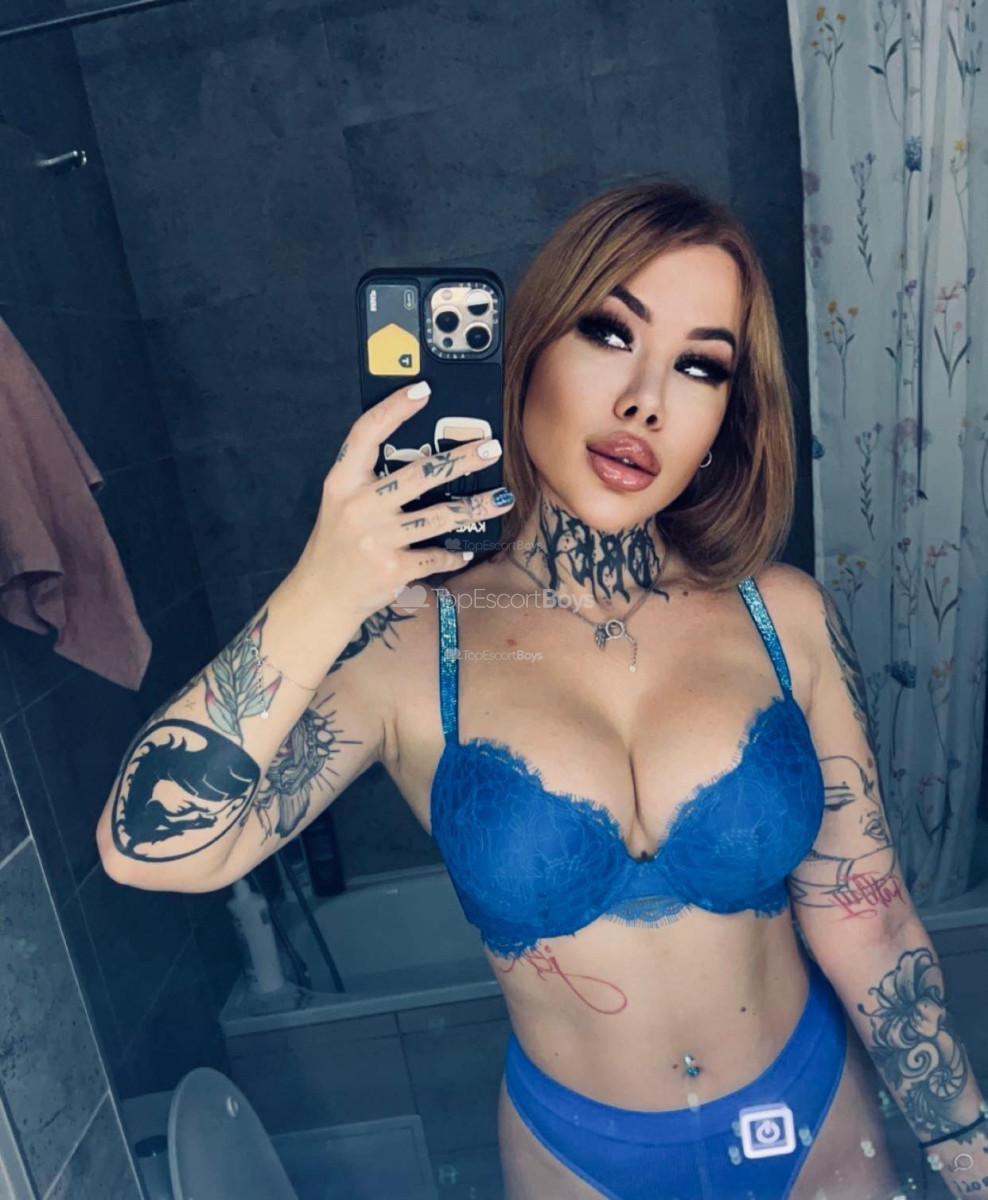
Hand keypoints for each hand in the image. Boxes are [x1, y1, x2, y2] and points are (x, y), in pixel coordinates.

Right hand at [293, 380, 511, 618]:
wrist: (323, 594)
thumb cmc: (339, 542)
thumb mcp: (342, 502)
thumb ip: (370, 478)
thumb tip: (424, 454)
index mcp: (343, 482)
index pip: (367, 434)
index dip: (394, 409)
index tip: (423, 390)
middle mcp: (359, 506)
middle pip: (419, 474)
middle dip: (461, 459)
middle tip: (491, 448)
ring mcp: (377, 539)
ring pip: (440, 516)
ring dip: (476, 507)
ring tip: (501, 497)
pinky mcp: (393, 568)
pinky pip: (436, 555)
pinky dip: (454, 553)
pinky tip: (467, 548)